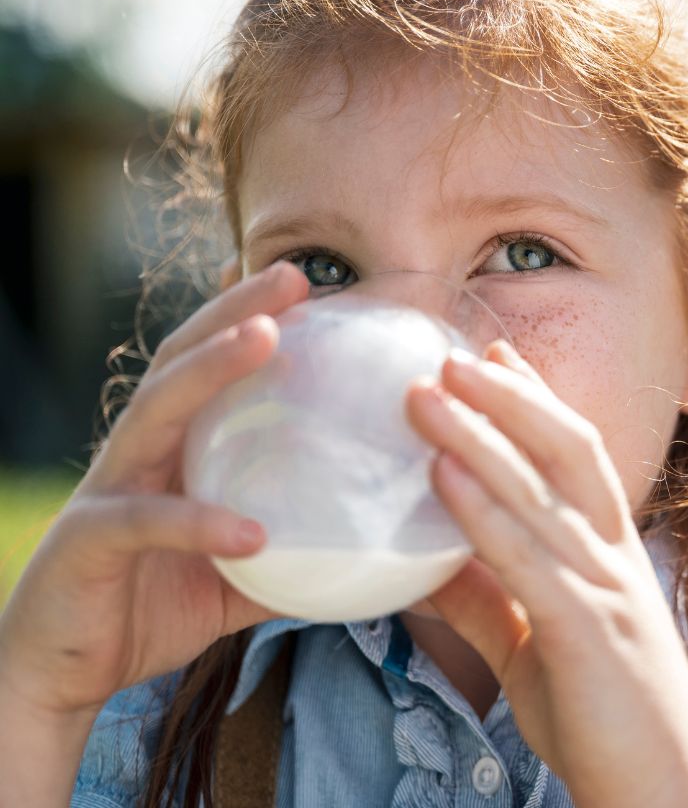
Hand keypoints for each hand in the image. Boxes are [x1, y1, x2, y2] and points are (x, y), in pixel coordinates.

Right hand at [0, 261, 309, 717]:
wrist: (60, 676)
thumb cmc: (150, 608)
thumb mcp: (237, 576)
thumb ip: (290, 556)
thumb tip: (362, 554)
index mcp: (174, 450)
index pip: (211, 366)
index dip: (251, 319)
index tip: (309, 287)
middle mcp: (140, 453)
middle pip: (183, 360)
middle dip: (235, 312)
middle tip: (293, 275)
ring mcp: (109, 489)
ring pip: (157, 410)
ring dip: (210, 368)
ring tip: (266, 337)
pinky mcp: (88, 541)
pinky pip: (145, 523)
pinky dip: (198, 522)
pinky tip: (251, 531)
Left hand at [405, 341, 687, 806]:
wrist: (665, 795)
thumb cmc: (603, 719)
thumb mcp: (535, 648)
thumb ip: (487, 600)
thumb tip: (427, 565)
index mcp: (608, 552)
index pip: (575, 454)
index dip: (536, 399)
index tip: (495, 355)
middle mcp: (613, 554)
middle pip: (566, 447)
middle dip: (511, 394)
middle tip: (455, 353)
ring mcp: (605, 587)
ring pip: (541, 489)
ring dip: (482, 432)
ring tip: (430, 389)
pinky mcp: (586, 631)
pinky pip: (526, 556)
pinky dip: (482, 508)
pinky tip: (441, 473)